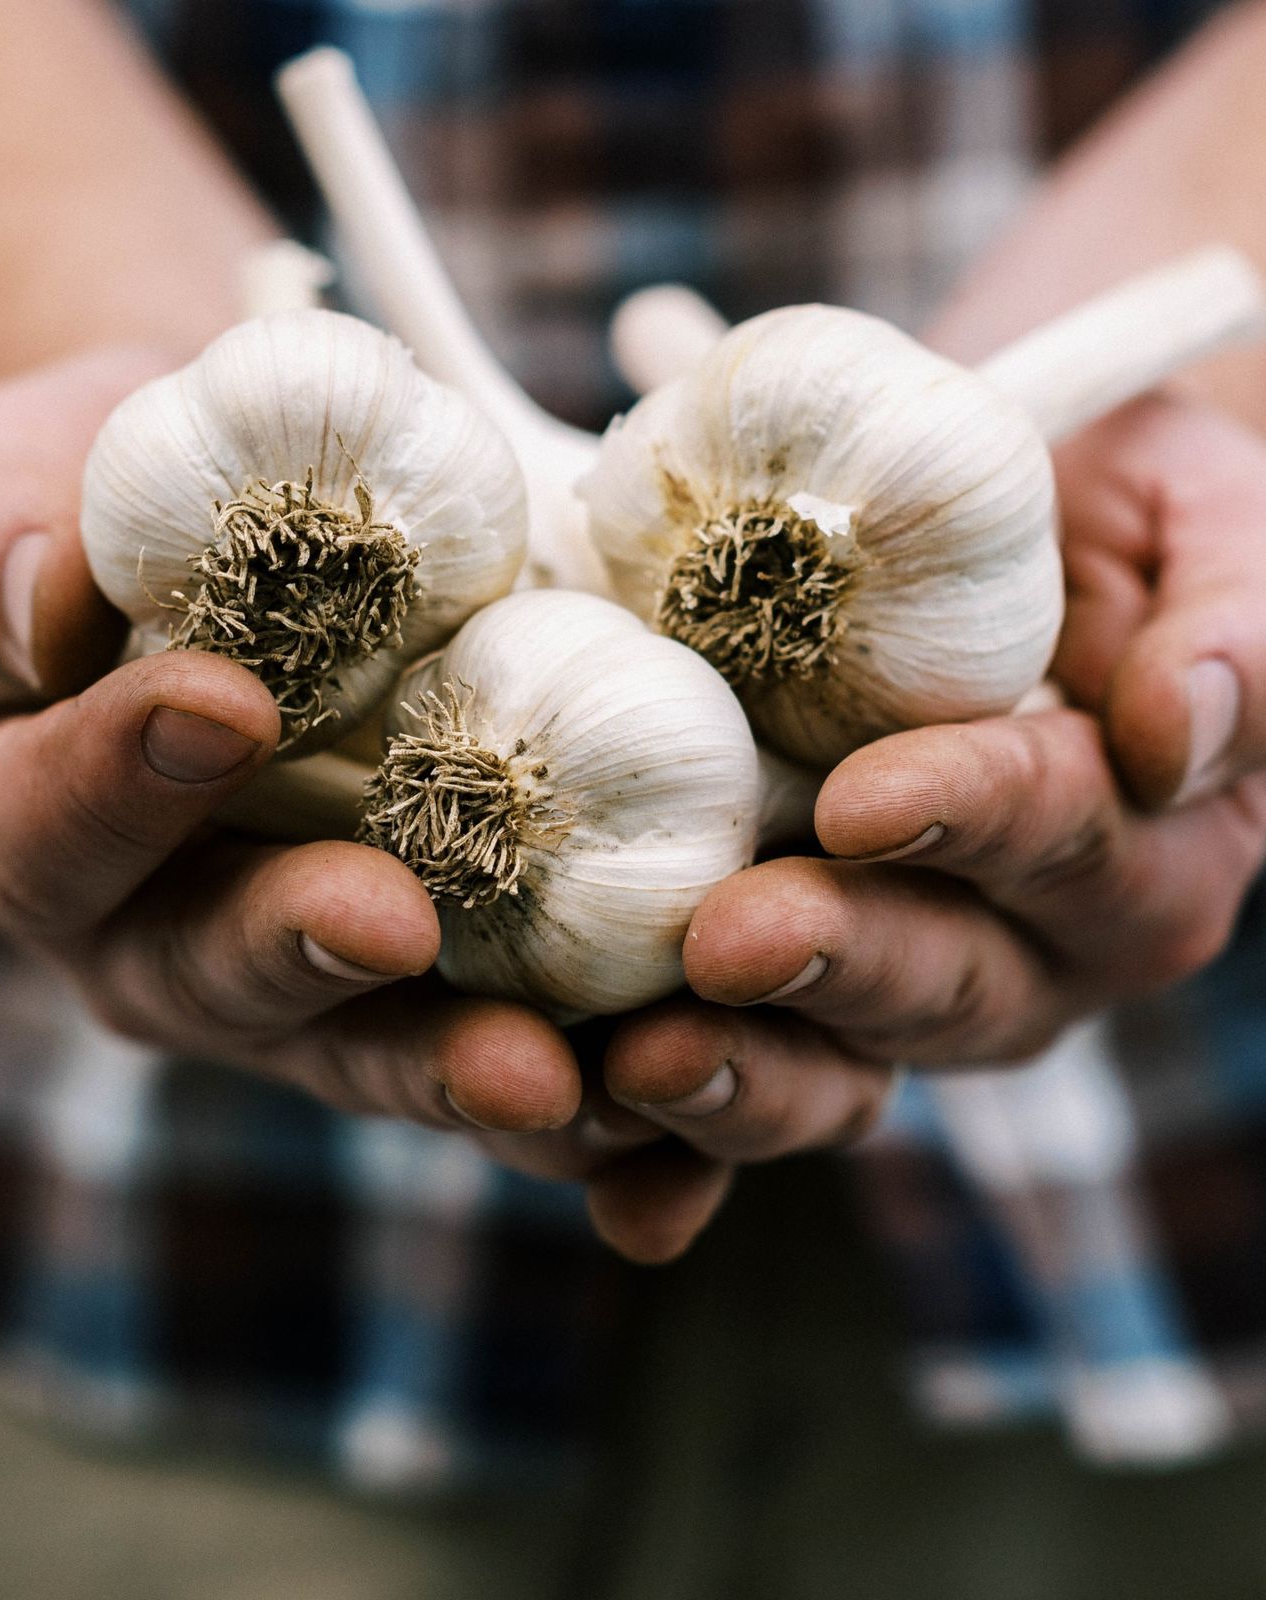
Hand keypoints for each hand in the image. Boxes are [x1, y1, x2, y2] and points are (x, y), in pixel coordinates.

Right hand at [0, 349, 585, 1151]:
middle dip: (306, 957)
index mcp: (37, 830)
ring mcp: (309, 979)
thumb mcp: (19, 479)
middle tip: (390, 926)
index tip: (222, 702)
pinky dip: (593, 1096)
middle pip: (218, 980)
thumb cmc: (113, 498)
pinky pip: (513, 1052)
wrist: (246, 531)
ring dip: (464, 1068)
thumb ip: (3, 537)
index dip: (119, 781)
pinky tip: (672, 1103)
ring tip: (558, 1076)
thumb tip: (43, 607)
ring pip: (377, 1049)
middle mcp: (163, 937)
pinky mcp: (443, 983)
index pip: (51, 829)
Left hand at [588, 392, 1265, 1263]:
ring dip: (746, 1078)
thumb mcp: (1193, 512)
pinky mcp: (793, 1018)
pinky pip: (748, 1104)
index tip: (863, 802)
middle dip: (837, 962)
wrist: (956, 524)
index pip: (1060, 830)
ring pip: (846, 1064)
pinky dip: (681, 1170)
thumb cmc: (1088, 502)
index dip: (972, 818)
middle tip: (726, 942)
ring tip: (642, 1066)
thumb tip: (1180, 734)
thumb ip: (1232, 614)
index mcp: (1144, 834)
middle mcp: (1034, 945)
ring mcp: (908, 994)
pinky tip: (619, 1206)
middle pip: (945, 976)